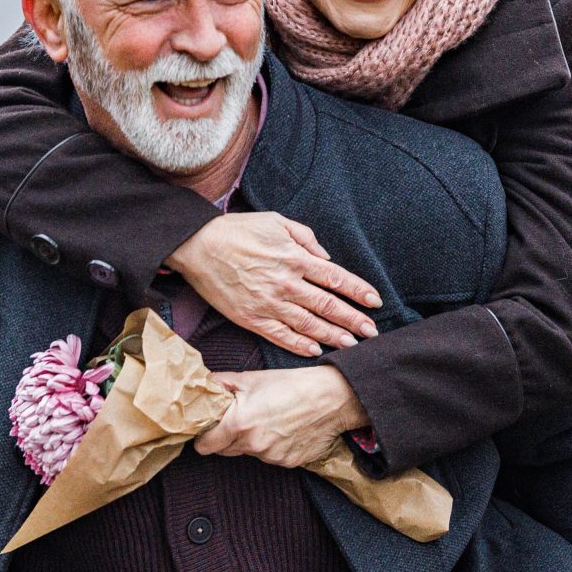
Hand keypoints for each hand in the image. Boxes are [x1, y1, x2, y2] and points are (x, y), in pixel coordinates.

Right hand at [165, 212, 380, 355]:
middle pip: (327, 305)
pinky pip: (281, 336)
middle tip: (372, 331)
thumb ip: (305, 237)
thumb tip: (326, 257)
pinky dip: (299, 345)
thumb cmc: (237, 231)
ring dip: (333, 336)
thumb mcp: (275, 221)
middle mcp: (285, 283)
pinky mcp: (252, 318)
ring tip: (352, 344)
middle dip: (353, 319)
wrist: (197, 247)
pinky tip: (316, 350)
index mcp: (294, 258)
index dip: (357, 290)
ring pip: (308, 324)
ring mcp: (269, 304)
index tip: (374, 301)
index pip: (335, 277)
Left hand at [193, 367, 369, 468]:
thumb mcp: (252, 378)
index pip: (205, 446)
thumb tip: (203, 386)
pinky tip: (283, 429)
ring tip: (267, 420)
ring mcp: (271, 457)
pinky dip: (272, 446)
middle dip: (226, 438)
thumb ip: (222, 384)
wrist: (332, 397)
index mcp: (238, 424)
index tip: (207, 431)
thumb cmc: (291, 384)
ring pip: (249, 454)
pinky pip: (271, 458)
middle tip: (239, 420)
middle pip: (225, 451)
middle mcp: (253, 445)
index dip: (203, 438)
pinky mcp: (288, 463)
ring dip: (251, 441)